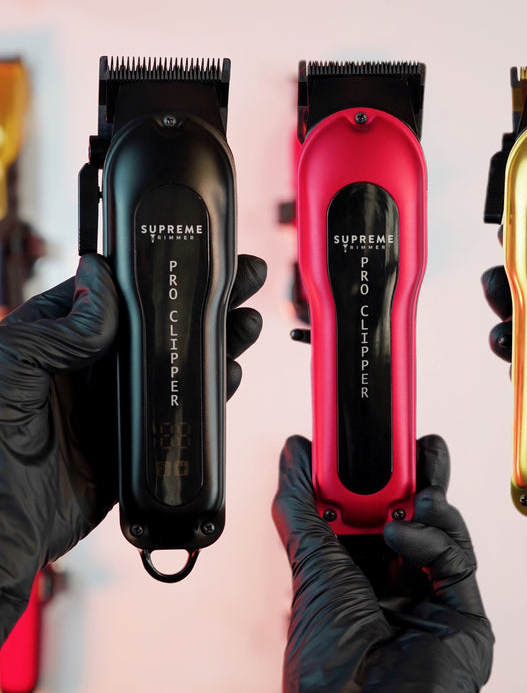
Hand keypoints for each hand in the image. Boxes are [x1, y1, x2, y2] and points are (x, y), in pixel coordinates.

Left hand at [0, 253, 265, 641]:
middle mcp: (94, 365)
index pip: (117, 291)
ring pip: (177, 362)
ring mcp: (118, 401)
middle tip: (240, 279)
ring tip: (245, 322)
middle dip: (202, 300)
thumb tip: (100, 281)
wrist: (0, 531)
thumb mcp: (10, 371)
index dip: (157, 269)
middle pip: (159, 323)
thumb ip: (57, 329)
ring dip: (215, 341)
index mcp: (61, 339)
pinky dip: (210, 391)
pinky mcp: (136, 437)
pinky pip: (180, 408)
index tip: (192, 252)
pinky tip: (229, 373)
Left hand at [272, 435, 493, 691]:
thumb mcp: (309, 561)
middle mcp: (393, 583)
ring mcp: (429, 598)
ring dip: (429, 499)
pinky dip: (432, 536)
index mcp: (353, 572)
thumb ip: (301, 502)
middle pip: (412, 515)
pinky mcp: (463, 612)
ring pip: (443, 531)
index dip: (372, 476)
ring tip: (416, 487)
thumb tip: (294, 453)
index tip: (369, 441)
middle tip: (414, 442)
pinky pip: (457, 558)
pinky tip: (402, 534)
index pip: (369, 511)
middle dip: (416, 476)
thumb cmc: (327, 654)